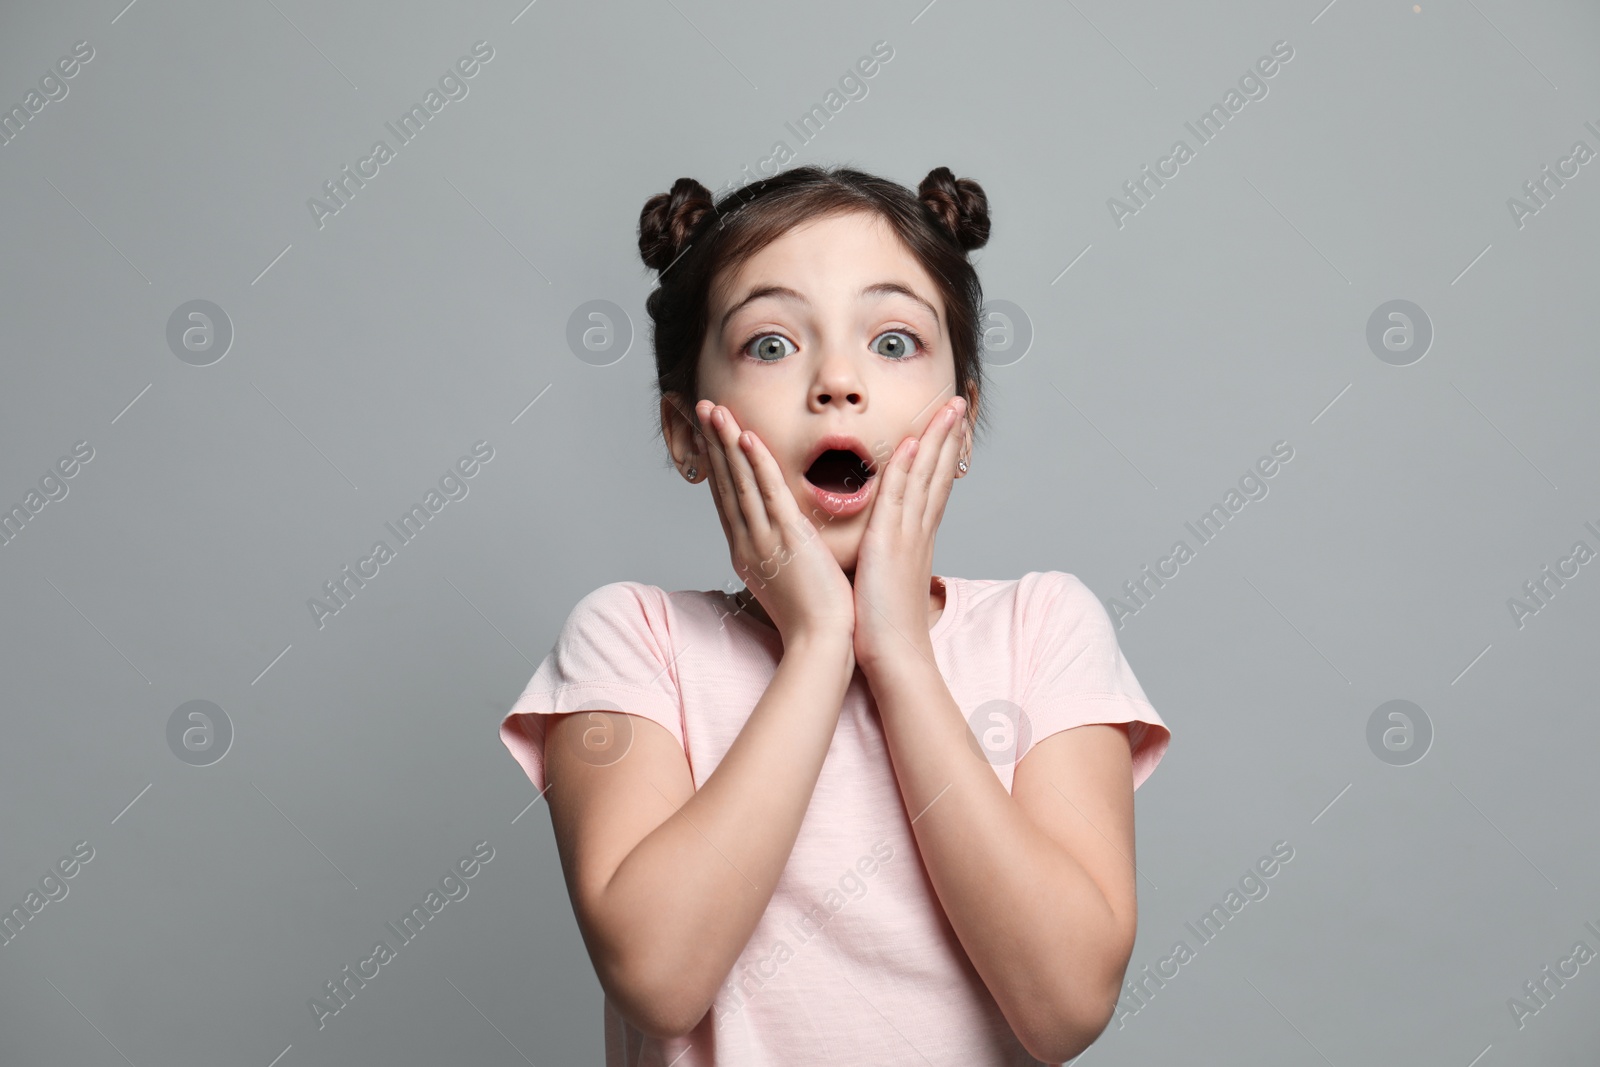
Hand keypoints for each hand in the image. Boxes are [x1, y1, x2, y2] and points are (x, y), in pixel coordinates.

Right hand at [693, 400, 857, 649]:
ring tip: (714, 410)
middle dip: (714, 444)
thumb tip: (786, 543)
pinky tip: (746, 436)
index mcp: (748, 551)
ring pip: (741, 481)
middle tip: (704, 409)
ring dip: (727, 442)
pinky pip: (768, 492)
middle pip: (727, 483)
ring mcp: (764, 539)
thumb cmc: (813, 618)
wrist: (820, 643)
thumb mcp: (788, 580)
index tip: (712, 436)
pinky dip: (757, 463)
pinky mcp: (787, 538)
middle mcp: (748, 541)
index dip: (718, 464)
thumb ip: (782, 555)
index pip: (728, 499)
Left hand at [851, 394, 967, 672]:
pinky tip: (912, 443)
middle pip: (938, 474)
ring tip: (947, 408)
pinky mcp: (890, 544)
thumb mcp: (891, 581)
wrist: (895, 655)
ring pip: (925, 477)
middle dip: (948, 437)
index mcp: (917, 540)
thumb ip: (890, 558)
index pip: (933, 488)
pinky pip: (900, 498)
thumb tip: (885, 550)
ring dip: (936, 440)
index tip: (949, 429)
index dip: (942, 456)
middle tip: (959, 403)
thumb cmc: (886, 626)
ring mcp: (907, 535)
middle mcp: (918, 532)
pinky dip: (907, 469)